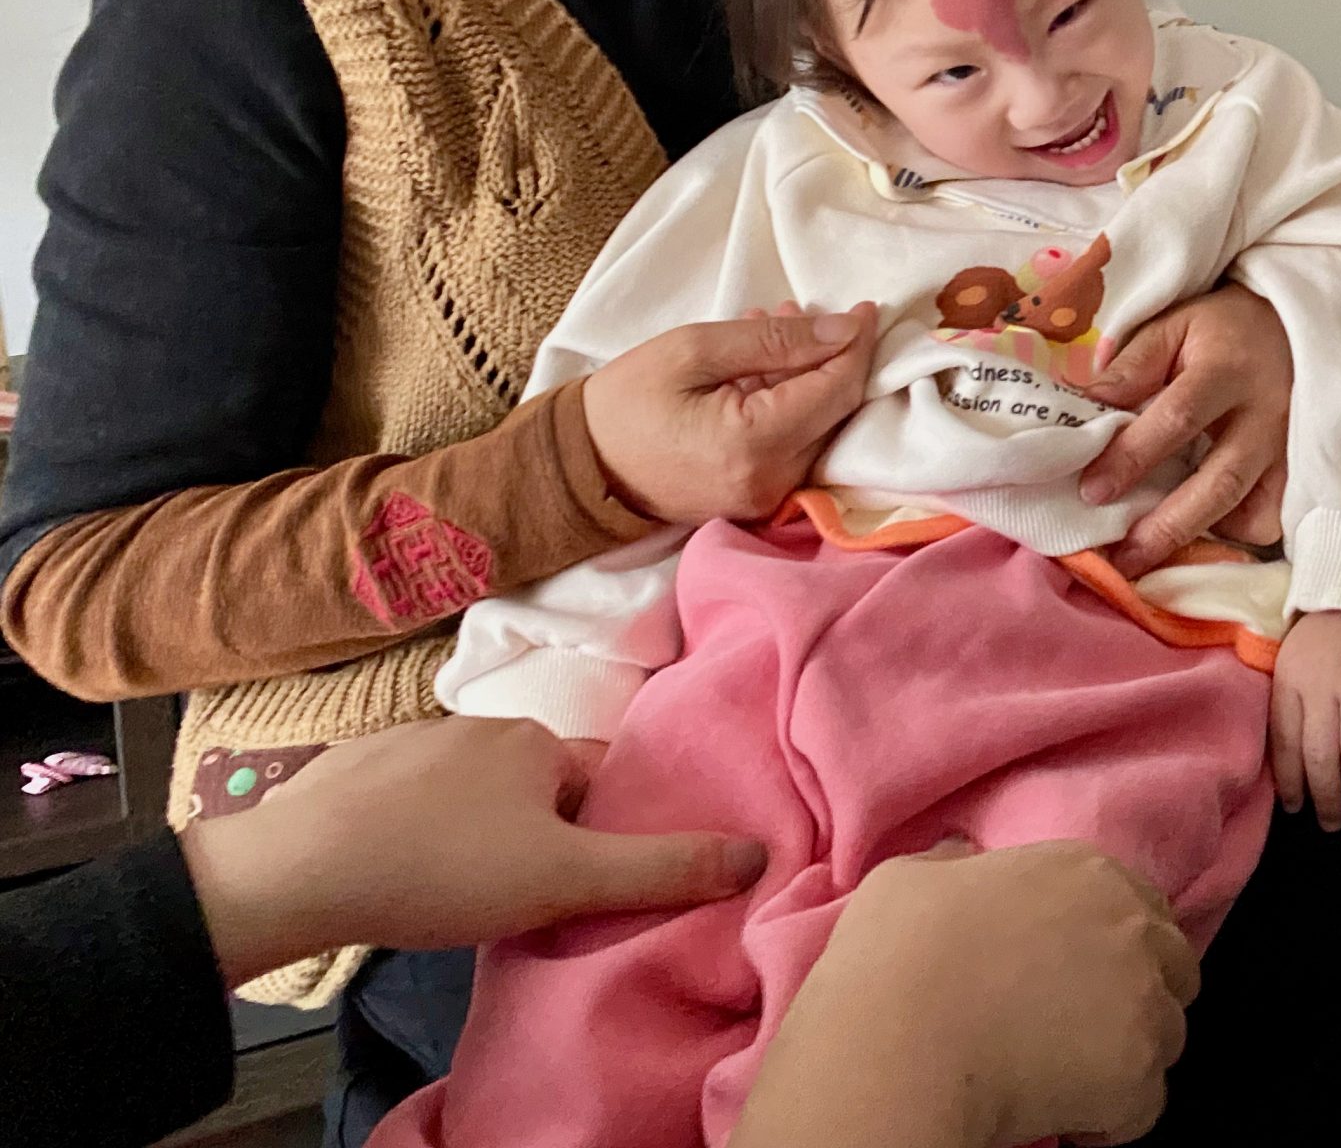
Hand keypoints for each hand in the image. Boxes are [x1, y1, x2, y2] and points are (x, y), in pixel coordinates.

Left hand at [181, 718, 765, 985]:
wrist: (298, 871)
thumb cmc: (444, 869)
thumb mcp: (568, 880)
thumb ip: (663, 869)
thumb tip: (759, 852)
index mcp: (539, 740)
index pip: (599, 783)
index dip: (600, 835)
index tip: (580, 882)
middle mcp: (480, 724)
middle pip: (537, 787)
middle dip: (538, 836)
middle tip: (521, 900)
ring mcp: (410, 740)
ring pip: (471, 794)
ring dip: (475, 835)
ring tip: (455, 895)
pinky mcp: (351, 769)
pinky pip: (408, 800)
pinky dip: (415, 832)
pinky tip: (397, 876)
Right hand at [583, 304, 877, 524]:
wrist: (578, 468)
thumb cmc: (625, 403)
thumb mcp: (693, 350)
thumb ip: (774, 340)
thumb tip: (844, 331)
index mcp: (755, 444)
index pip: (836, 389)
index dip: (857, 345)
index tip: (866, 309)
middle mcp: (771, 480)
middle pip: (836, 411)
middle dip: (830, 357)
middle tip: (802, 313)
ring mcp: (766, 496)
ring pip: (819, 427)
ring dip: (808, 377)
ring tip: (772, 331)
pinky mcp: (757, 498)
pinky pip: (795, 444)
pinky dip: (790, 403)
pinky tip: (762, 369)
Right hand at [731, 841, 1198, 1147]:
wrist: (900, 1042)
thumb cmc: (898, 957)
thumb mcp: (910, 878)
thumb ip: (951, 863)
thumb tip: (959, 855)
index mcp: (1084, 871)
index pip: (1141, 903)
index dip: (1113, 943)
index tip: (1076, 973)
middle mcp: (1130, 926)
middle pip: (1172, 966)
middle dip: (1136, 995)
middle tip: (1077, 1027)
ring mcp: (1143, 999)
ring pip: (1166, 1034)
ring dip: (1126, 1055)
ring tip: (1066, 1073)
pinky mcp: (1140, 1072)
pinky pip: (1147, 1105)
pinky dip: (1112, 1118)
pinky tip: (1063, 1114)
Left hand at [1082, 284, 1292, 576]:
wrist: (1297, 325)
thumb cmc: (1224, 328)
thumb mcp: (1176, 325)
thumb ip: (1134, 365)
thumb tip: (1088, 407)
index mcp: (1228, 370)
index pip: (1178, 418)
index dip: (1133, 457)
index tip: (1091, 490)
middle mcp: (1265, 416)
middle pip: (1221, 482)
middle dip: (1168, 526)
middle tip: (1122, 558)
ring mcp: (1289, 450)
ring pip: (1253, 511)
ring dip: (1202, 539)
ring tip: (1150, 560)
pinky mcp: (1301, 471)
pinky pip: (1272, 518)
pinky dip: (1237, 533)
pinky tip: (1200, 532)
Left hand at [1270, 612, 1340, 830]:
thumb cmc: (1326, 639)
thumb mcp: (1293, 664)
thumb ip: (1290, 708)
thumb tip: (1287, 774)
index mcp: (1290, 680)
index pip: (1285, 745)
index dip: (1291, 785)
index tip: (1297, 810)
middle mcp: (1323, 683)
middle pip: (1321, 758)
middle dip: (1328, 802)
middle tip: (1334, 825)